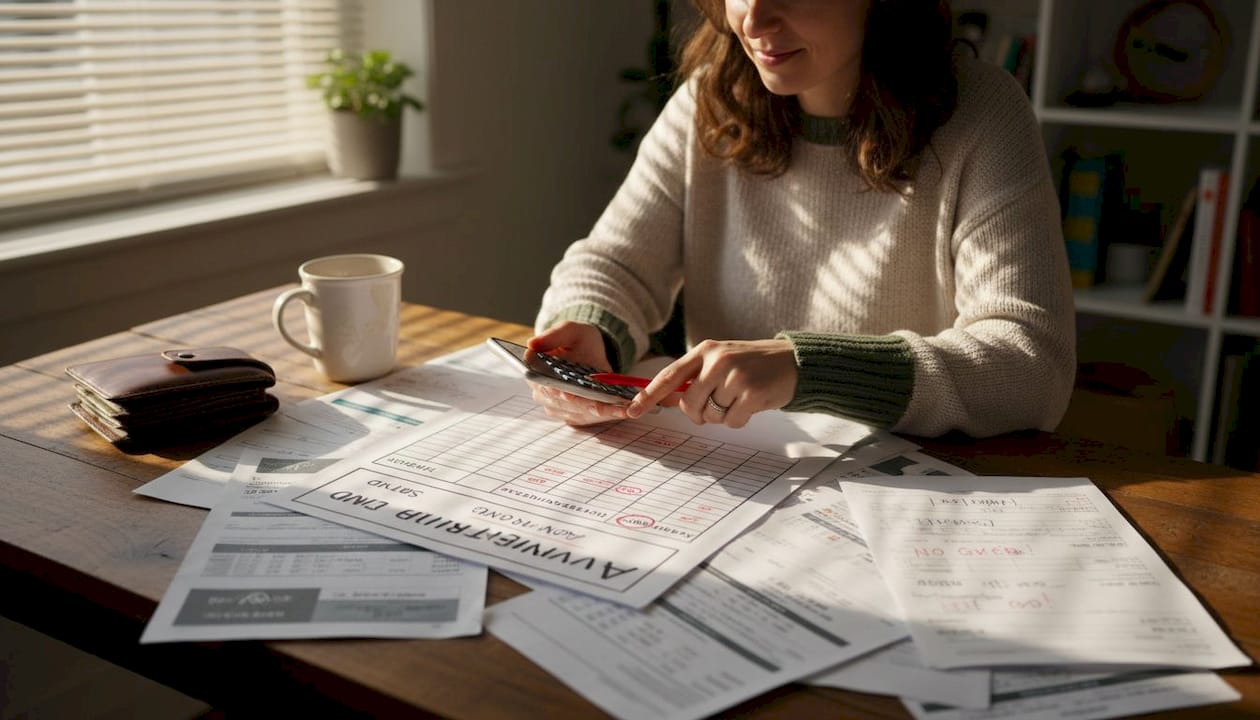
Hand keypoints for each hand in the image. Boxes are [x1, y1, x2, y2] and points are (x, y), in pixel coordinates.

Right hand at [526, 322, 628, 425]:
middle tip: (599, 406)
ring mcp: (556, 406)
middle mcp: (542, 392)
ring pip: (575, 413)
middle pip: (561, 403)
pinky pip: (587, 418)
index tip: (567, 393)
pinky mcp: (572, 414)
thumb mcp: (569, 330)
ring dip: (597, 413)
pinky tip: (621, 412)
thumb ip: (552, 336)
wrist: (590, 352)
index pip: (542, 384)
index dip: (554, 390)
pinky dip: (604, 416)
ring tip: (619, 410)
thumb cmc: (577, 340)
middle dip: (581, 404)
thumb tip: (532, 344)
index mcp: (535, 371)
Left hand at [626, 338, 796, 428]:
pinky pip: (731, 422)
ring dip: (722, 416)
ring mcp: (735, 377)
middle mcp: (717, 361)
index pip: (669, 375)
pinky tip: (751, 405)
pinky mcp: (752, 394)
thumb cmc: (752, 364)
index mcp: (705, 350)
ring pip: (711, 415)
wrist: (793, 362)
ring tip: (739, 399)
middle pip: (689, 404)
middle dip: (699, 414)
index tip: (633, 409)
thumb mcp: (721, 360)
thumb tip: (666, 400)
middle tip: (716, 406)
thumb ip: (695, 377)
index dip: (649, 395)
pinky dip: (739, 419)